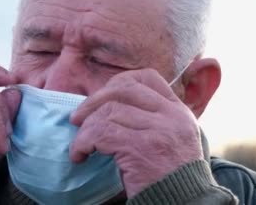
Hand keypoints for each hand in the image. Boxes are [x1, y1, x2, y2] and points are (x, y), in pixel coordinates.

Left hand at [69, 68, 201, 197]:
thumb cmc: (167, 177)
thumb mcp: (169, 139)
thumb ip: (148, 119)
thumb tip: (104, 105)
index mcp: (178, 112)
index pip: (147, 77)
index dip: (118, 82)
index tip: (102, 98)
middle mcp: (171, 116)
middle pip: (123, 89)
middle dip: (93, 101)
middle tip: (77, 118)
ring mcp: (159, 130)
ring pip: (108, 112)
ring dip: (85, 129)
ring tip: (80, 145)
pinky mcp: (141, 148)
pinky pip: (101, 134)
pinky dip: (83, 143)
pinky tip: (80, 155)